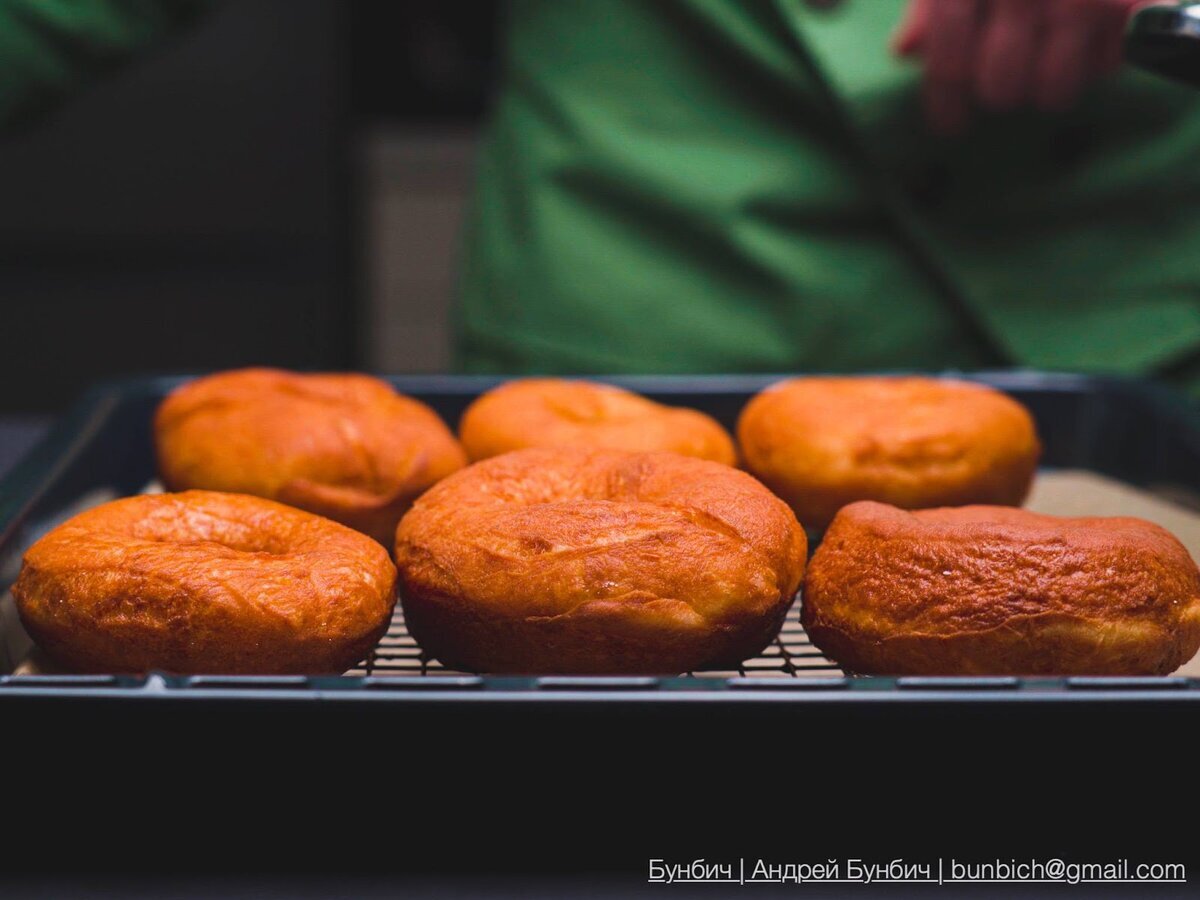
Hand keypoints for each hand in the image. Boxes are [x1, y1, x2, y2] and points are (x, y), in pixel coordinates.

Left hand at [893, 0, 1159, 134]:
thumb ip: (931, 4)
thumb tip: (906, 50)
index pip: (950, 63)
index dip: (945, 103)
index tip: (949, 124)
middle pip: (1001, 86)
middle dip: (999, 91)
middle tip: (1005, 79)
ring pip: (1055, 89)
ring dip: (1048, 87)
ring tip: (1049, 60)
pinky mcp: (1132, 2)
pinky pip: (1107, 64)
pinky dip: (1098, 62)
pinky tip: (1090, 39)